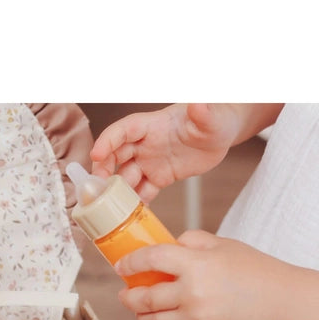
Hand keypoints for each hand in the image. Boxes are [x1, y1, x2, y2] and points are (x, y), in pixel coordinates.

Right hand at [90, 104, 246, 201]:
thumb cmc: (215, 119)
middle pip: (116, 156)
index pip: (123, 130)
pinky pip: (142, 191)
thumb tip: (199, 104)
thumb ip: (203, 112)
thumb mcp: (211, 116)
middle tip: (98, 188)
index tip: (96, 154)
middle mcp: (145, 144)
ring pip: (126, 177)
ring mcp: (150, 162)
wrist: (222, 135)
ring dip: (118, 191)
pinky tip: (131, 215)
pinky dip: (136, 203)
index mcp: (152, 125)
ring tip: (113, 207)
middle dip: (104, 171)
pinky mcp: (158, 177)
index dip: (108, 141)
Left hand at [115, 231, 318, 319]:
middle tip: (125, 293)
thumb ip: (191, 242)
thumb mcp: (222, 245)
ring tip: (139, 309)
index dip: (131, 262)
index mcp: (196, 265)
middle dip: (128, 296)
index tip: (123, 266)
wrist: (278, 301)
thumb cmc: (252, 269)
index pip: (152, 260)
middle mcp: (192, 293)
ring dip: (140, 316)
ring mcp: (195, 318)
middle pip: (144, 298)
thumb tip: (165, 246)